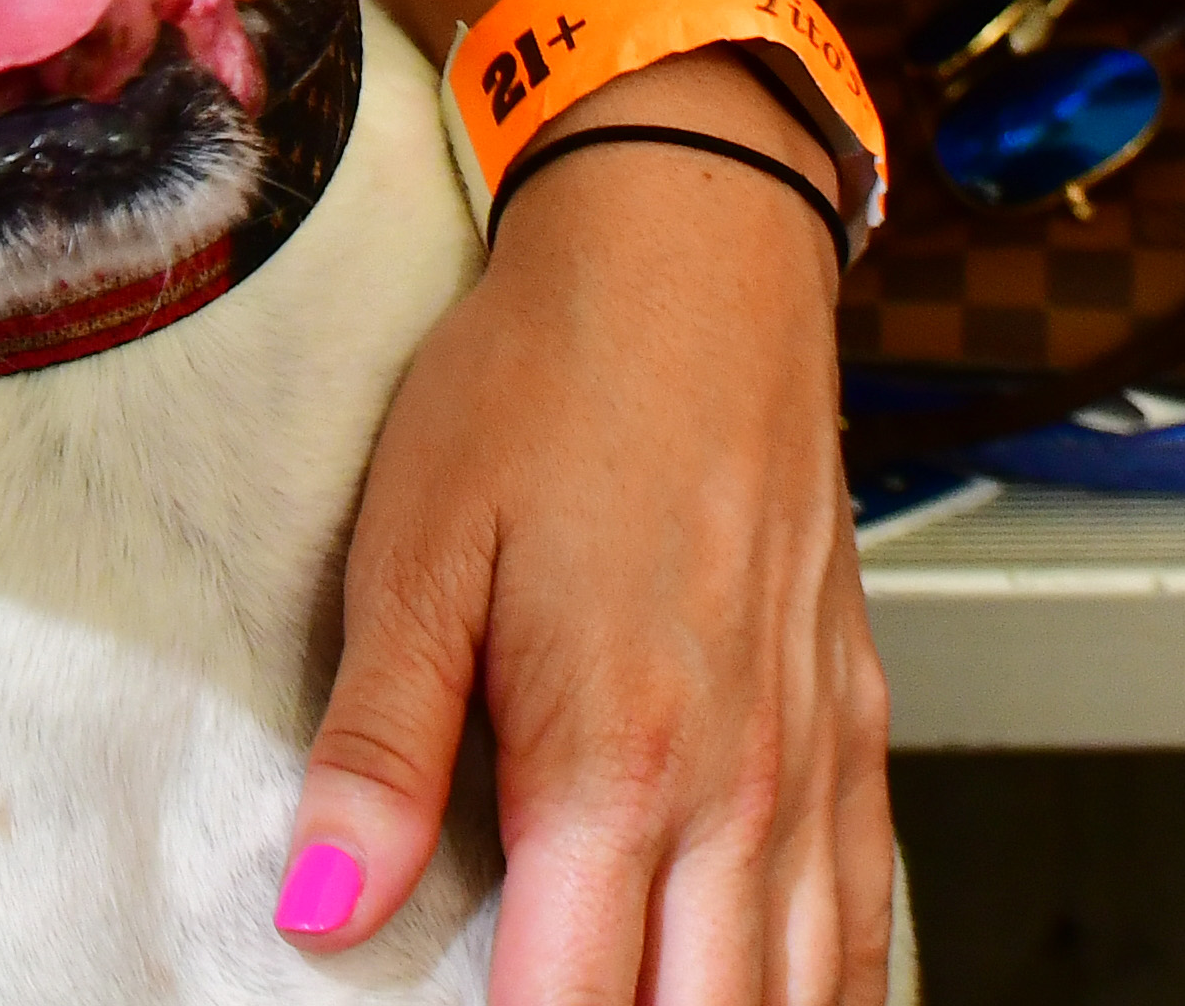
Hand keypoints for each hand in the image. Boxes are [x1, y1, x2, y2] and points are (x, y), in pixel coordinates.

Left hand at [286, 69, 896, 1000]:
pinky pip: (866, 914)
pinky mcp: (854, 724)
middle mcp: (736, 786)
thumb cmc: (547, 383)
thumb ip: (379, 752)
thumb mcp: (417, 551)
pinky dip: (830, 990)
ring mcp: (811, 761)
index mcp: (615, 759)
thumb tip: (318, 908)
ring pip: (801, 994)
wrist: (694, 252)